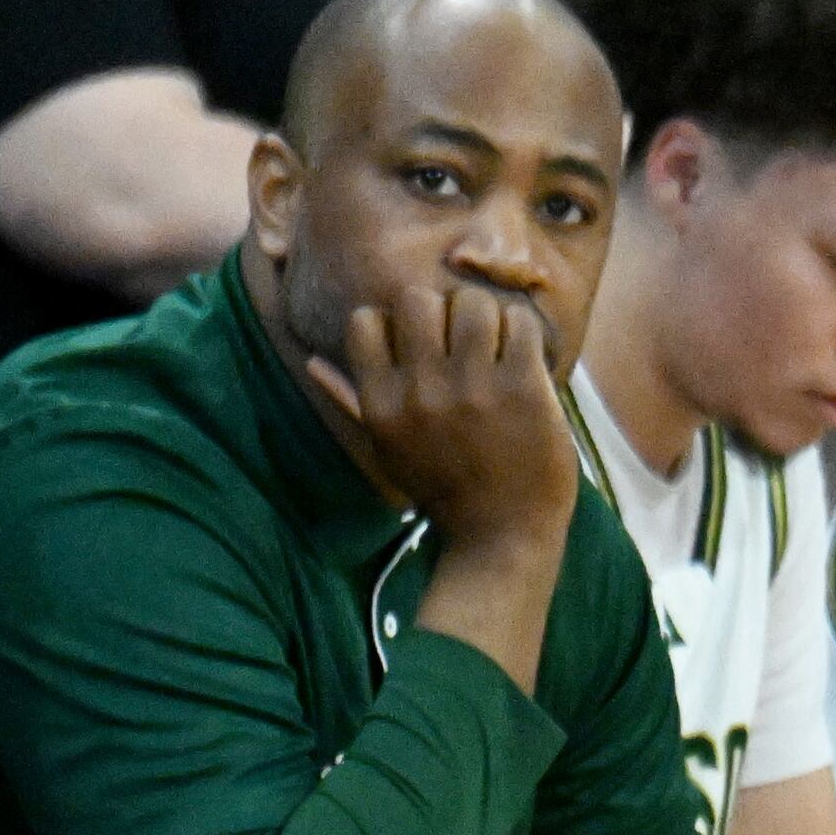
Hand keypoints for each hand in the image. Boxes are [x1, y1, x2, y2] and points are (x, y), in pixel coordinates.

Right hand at [300, 284, 577, 548]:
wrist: (503, 536)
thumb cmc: (444, 490)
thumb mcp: (386, 450)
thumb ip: (350, 401)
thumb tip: (310, 361)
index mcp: (382, 402)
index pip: (365, 319)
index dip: (394, 321)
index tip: (420, 344)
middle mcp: (421, 391)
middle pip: (418, 298)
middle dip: (443, 309)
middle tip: (464, 338)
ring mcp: (474, 389)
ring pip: (473, 302)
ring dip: (488, 316)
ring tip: (497, 345)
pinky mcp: (523, 391)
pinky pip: (520, 323)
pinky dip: (524, 330)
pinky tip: (525, 356)